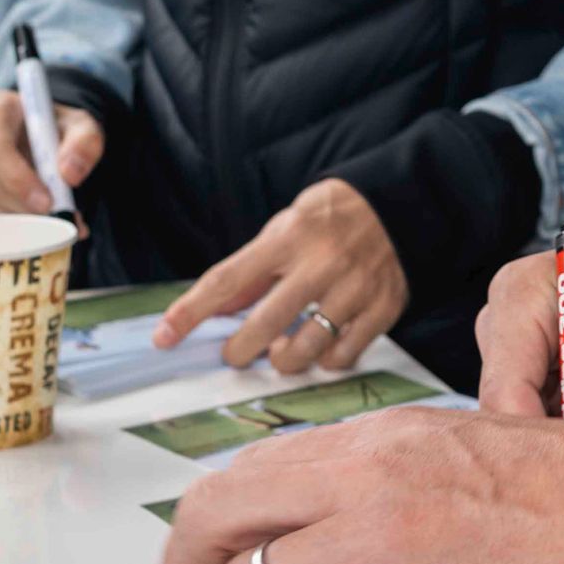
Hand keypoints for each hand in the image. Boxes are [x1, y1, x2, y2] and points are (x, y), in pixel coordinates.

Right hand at [0, 85, 103, 214]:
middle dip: (21, 207)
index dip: (17, 180)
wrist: (41, 139)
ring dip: (14, 219)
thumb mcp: (81, 128)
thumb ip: (84, 144)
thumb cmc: (56, 130)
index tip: (46, 202)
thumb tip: (69, 174)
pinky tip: (27, 219)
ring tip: (46, 219)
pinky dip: (2, 226)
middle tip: (54, 218)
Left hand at [161, 178, 401, 373]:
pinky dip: (325, 359)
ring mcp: (355, 287)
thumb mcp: (284, 228)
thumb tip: (218, 310)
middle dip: (240, 351)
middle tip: (235, 353)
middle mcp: (322, 262)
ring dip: (283, 359)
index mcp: (289, 237)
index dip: (192, 311)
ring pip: (305, 349)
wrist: (399, 204)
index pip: (228, 279)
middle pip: (265, 325)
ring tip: (282, 348)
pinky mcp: (383, 307)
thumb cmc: (330, 218)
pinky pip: (343, 356)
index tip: (165, 336)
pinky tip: (322, 344)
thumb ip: (252, 271)